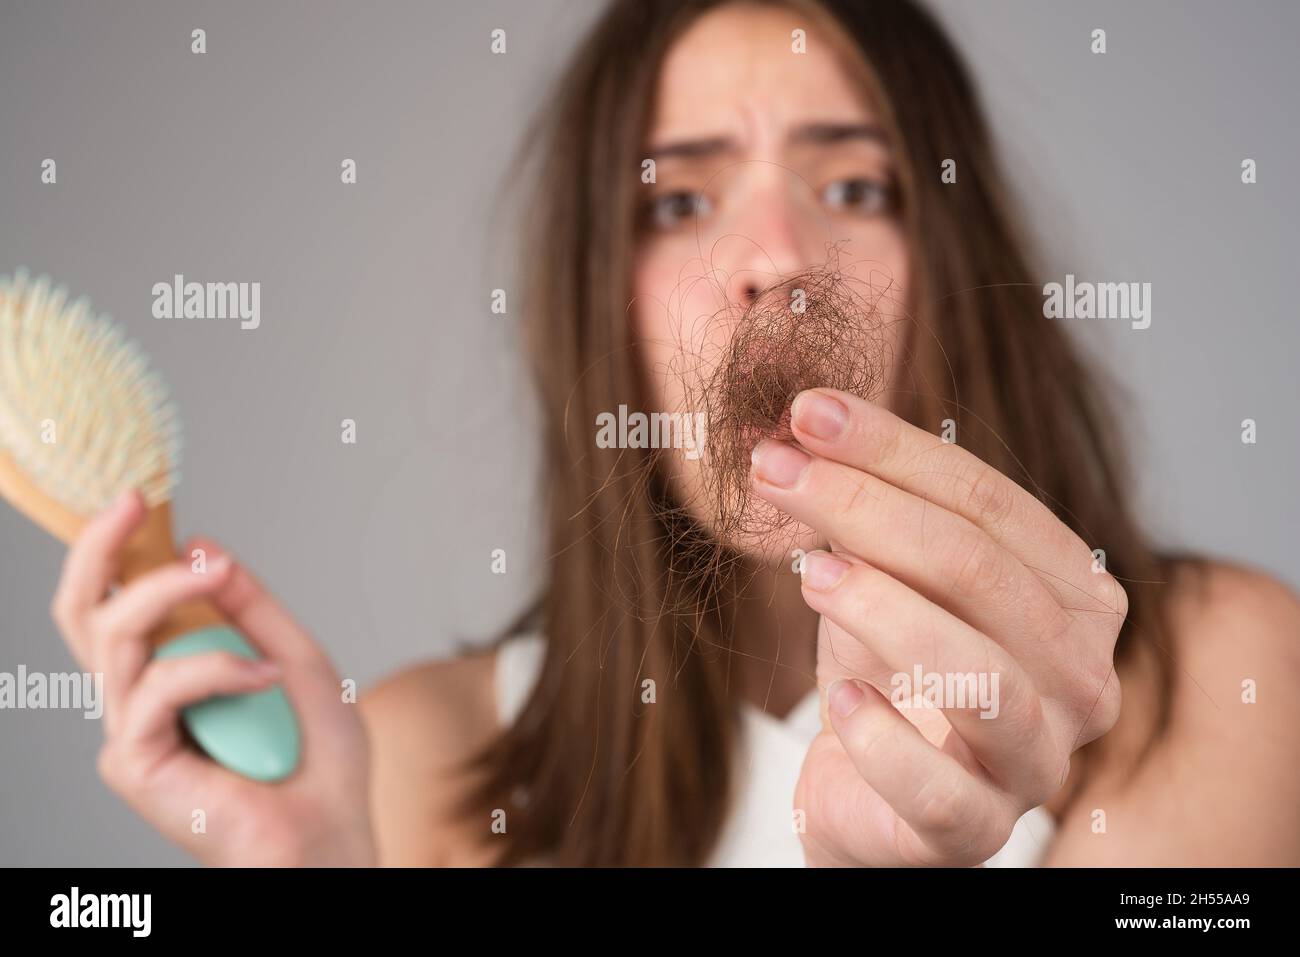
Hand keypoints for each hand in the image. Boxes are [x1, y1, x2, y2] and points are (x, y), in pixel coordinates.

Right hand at [50, 490, 374, 866]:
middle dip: (98, 548)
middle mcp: (139, 699)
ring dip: (169, 591)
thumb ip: (251, 609)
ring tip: (217, 574)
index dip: (112, 551)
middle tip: (131, 503)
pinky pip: (159, 688)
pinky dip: (216, 669)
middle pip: (83, 614)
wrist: (330, 830)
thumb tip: (207, 548)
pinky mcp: (135, 761)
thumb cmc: (315, 759)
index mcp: (170, 674)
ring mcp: (132, 731)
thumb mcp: (295, 657)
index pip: (116, 605)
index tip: (136, 497)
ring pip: (115, 636)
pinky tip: (263, 676)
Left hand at [751, 388, 1123, 865]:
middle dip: (869, 509)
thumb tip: (804, 421)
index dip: (896, 451)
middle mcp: (1081, 679)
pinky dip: (883, 739)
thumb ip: (868, 507)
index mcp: (1074, 600)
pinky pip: (939, 792)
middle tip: (776, 471)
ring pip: (985, 678)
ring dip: (885, 611)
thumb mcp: (883, 575)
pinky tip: (838, 700)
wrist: (870, 791)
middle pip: (983, 573)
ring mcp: (1037, 763)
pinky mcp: (974, 832)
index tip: (806, 411)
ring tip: (809, 572)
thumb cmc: (889, 667)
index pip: (992, 504)